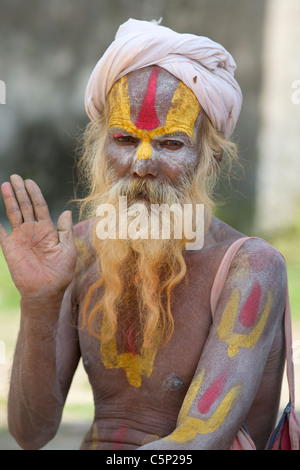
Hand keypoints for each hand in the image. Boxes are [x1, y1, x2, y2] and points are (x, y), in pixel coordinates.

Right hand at [0, 175, 77, 297]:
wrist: (46, 291)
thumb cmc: (61, 272)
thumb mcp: (68, 249)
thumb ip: (65, 231)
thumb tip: (66, 211)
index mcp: (47, 230)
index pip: (40, 207)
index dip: (35, 194)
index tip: (29, 182)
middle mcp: (33, 231)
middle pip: (26, 207)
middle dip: (20, 192)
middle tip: (15, 177)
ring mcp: (20, 238)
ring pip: (14, 214)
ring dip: (10, 200)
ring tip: (5, 185)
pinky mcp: (10, 248)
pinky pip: (0, 234)